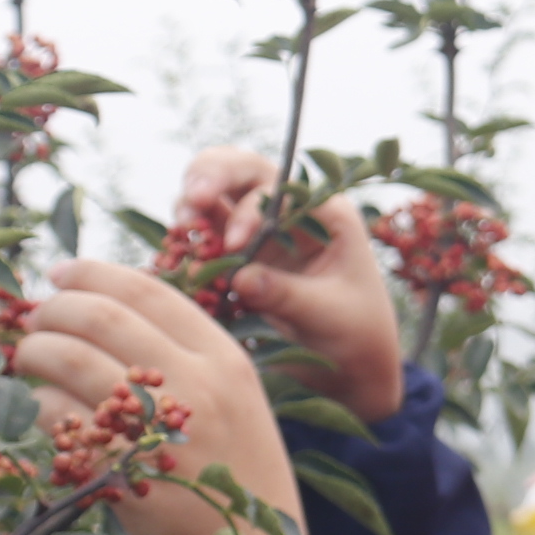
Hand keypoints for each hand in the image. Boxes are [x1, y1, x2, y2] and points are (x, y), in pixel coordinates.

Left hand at [15, 260, 313, 534]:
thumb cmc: (236, 484)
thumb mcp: (236, 408)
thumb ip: (192, 362)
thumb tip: (114, 313)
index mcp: (227, 360)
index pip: (149, 290)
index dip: (95, 273)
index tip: (62, 272)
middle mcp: (198, 384)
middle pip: (101, 315)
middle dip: (54, 309)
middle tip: (35, 319)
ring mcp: (160, 428)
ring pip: (70, 359)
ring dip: (33, 352)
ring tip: (25, 359)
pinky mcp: (123, 469)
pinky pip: (56, 418)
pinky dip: (36, 407)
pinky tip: (38, 413)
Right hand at [176, 145, 406, 422]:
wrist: (354, 364)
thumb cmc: (357, 333)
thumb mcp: (328, 314)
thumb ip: (285, 294)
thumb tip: (239, 278)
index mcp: (324, 213)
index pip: (279, 185)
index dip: (249, 208)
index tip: (235, 246)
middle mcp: (290, 211)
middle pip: (241, 170)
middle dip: (210, 177)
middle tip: (190, 204)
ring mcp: (261, 230)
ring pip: (216, 196)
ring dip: (192, 205)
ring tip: (179, 229)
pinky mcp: (239, 256)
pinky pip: (206, 234)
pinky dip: (188, 239)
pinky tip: (177, 254)